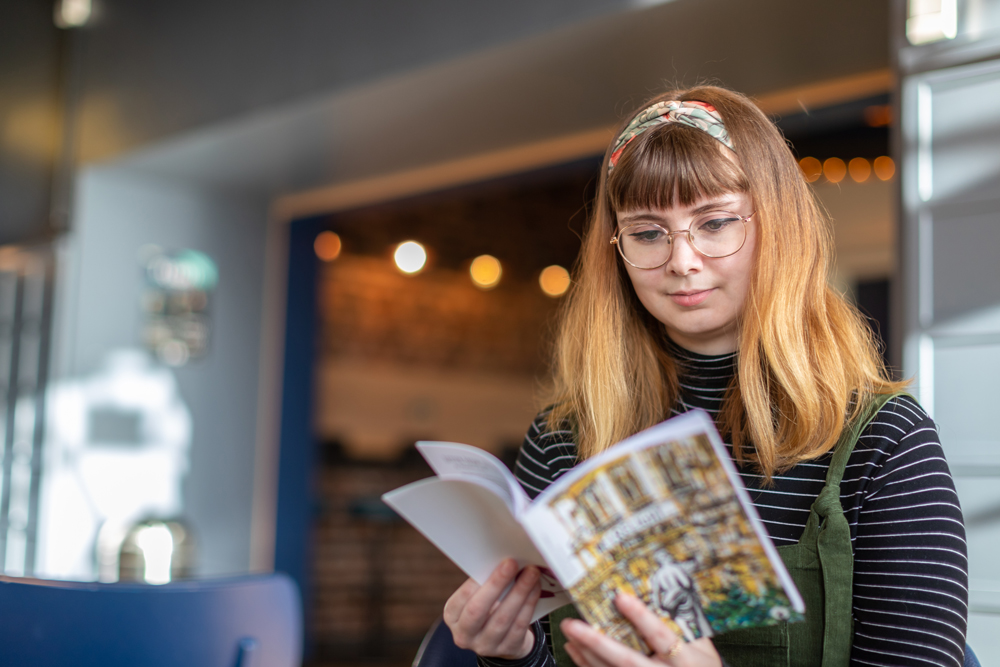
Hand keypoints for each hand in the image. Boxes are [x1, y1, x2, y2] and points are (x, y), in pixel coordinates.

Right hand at [443, 559, 541, 658]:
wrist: (501, 637)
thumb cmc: (487, 606)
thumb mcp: (477, 597)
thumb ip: (483, 583)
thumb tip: (502, 561)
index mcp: (452, 616)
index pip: (463, 598)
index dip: (478, 581)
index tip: (493, 562)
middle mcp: (464, 635)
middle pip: (478, 610)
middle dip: (496, 584)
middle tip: (513, 563)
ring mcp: (485, 646)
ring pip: (503, 619)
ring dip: (519, 592)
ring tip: (531, 573)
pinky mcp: (507, 649)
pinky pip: (519, 626)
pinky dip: (529, 604)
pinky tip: (535, 588)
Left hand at [560, 593, 721, 666]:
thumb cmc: (701, 666)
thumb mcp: (702, 645)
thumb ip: (684, 621)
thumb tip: (665, 585)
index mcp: (686, 660)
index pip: (662, 637)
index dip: (642, 618)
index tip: (621, 597)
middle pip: (627, 661)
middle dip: (597, 643)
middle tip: (573, 625)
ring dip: (586, 652)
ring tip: (569, 631)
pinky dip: (586, 664)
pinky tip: (574, 649)